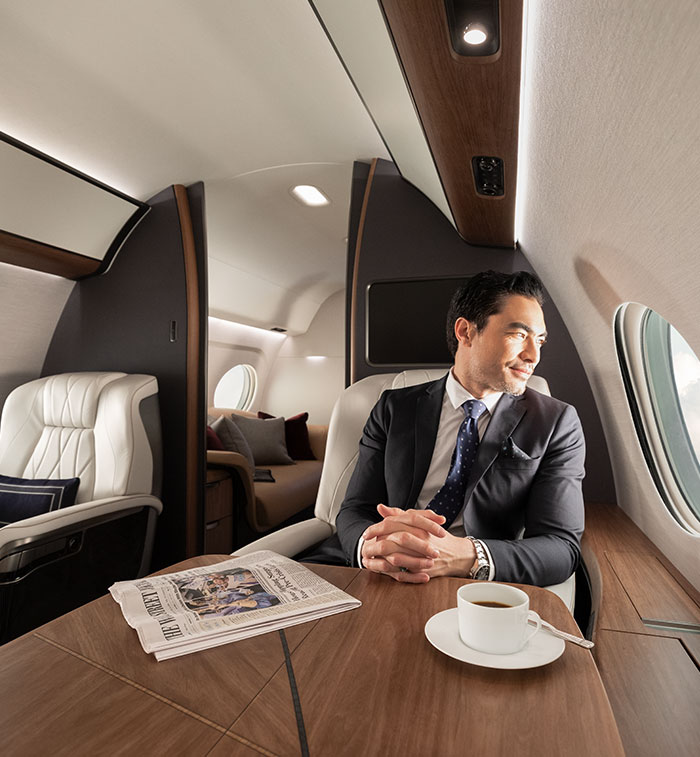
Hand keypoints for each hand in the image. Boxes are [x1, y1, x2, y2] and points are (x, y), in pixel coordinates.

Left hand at [361, 505, 476, 580]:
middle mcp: (422, 538)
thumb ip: (399, 514)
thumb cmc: (438, 537)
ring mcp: (423, 555)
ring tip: (372, 558)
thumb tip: (381, 507)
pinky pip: (405, 573)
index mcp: (419, 525)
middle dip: (376, 544)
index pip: (393, 524)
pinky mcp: (425, 570)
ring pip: (397, 557)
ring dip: (381, 559)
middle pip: (393, 540)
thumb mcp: (420, 521)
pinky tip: (383, 569)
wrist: (459, 554)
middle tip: (366, 547)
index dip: (376, 528)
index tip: (367, 533)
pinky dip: (392, 572)